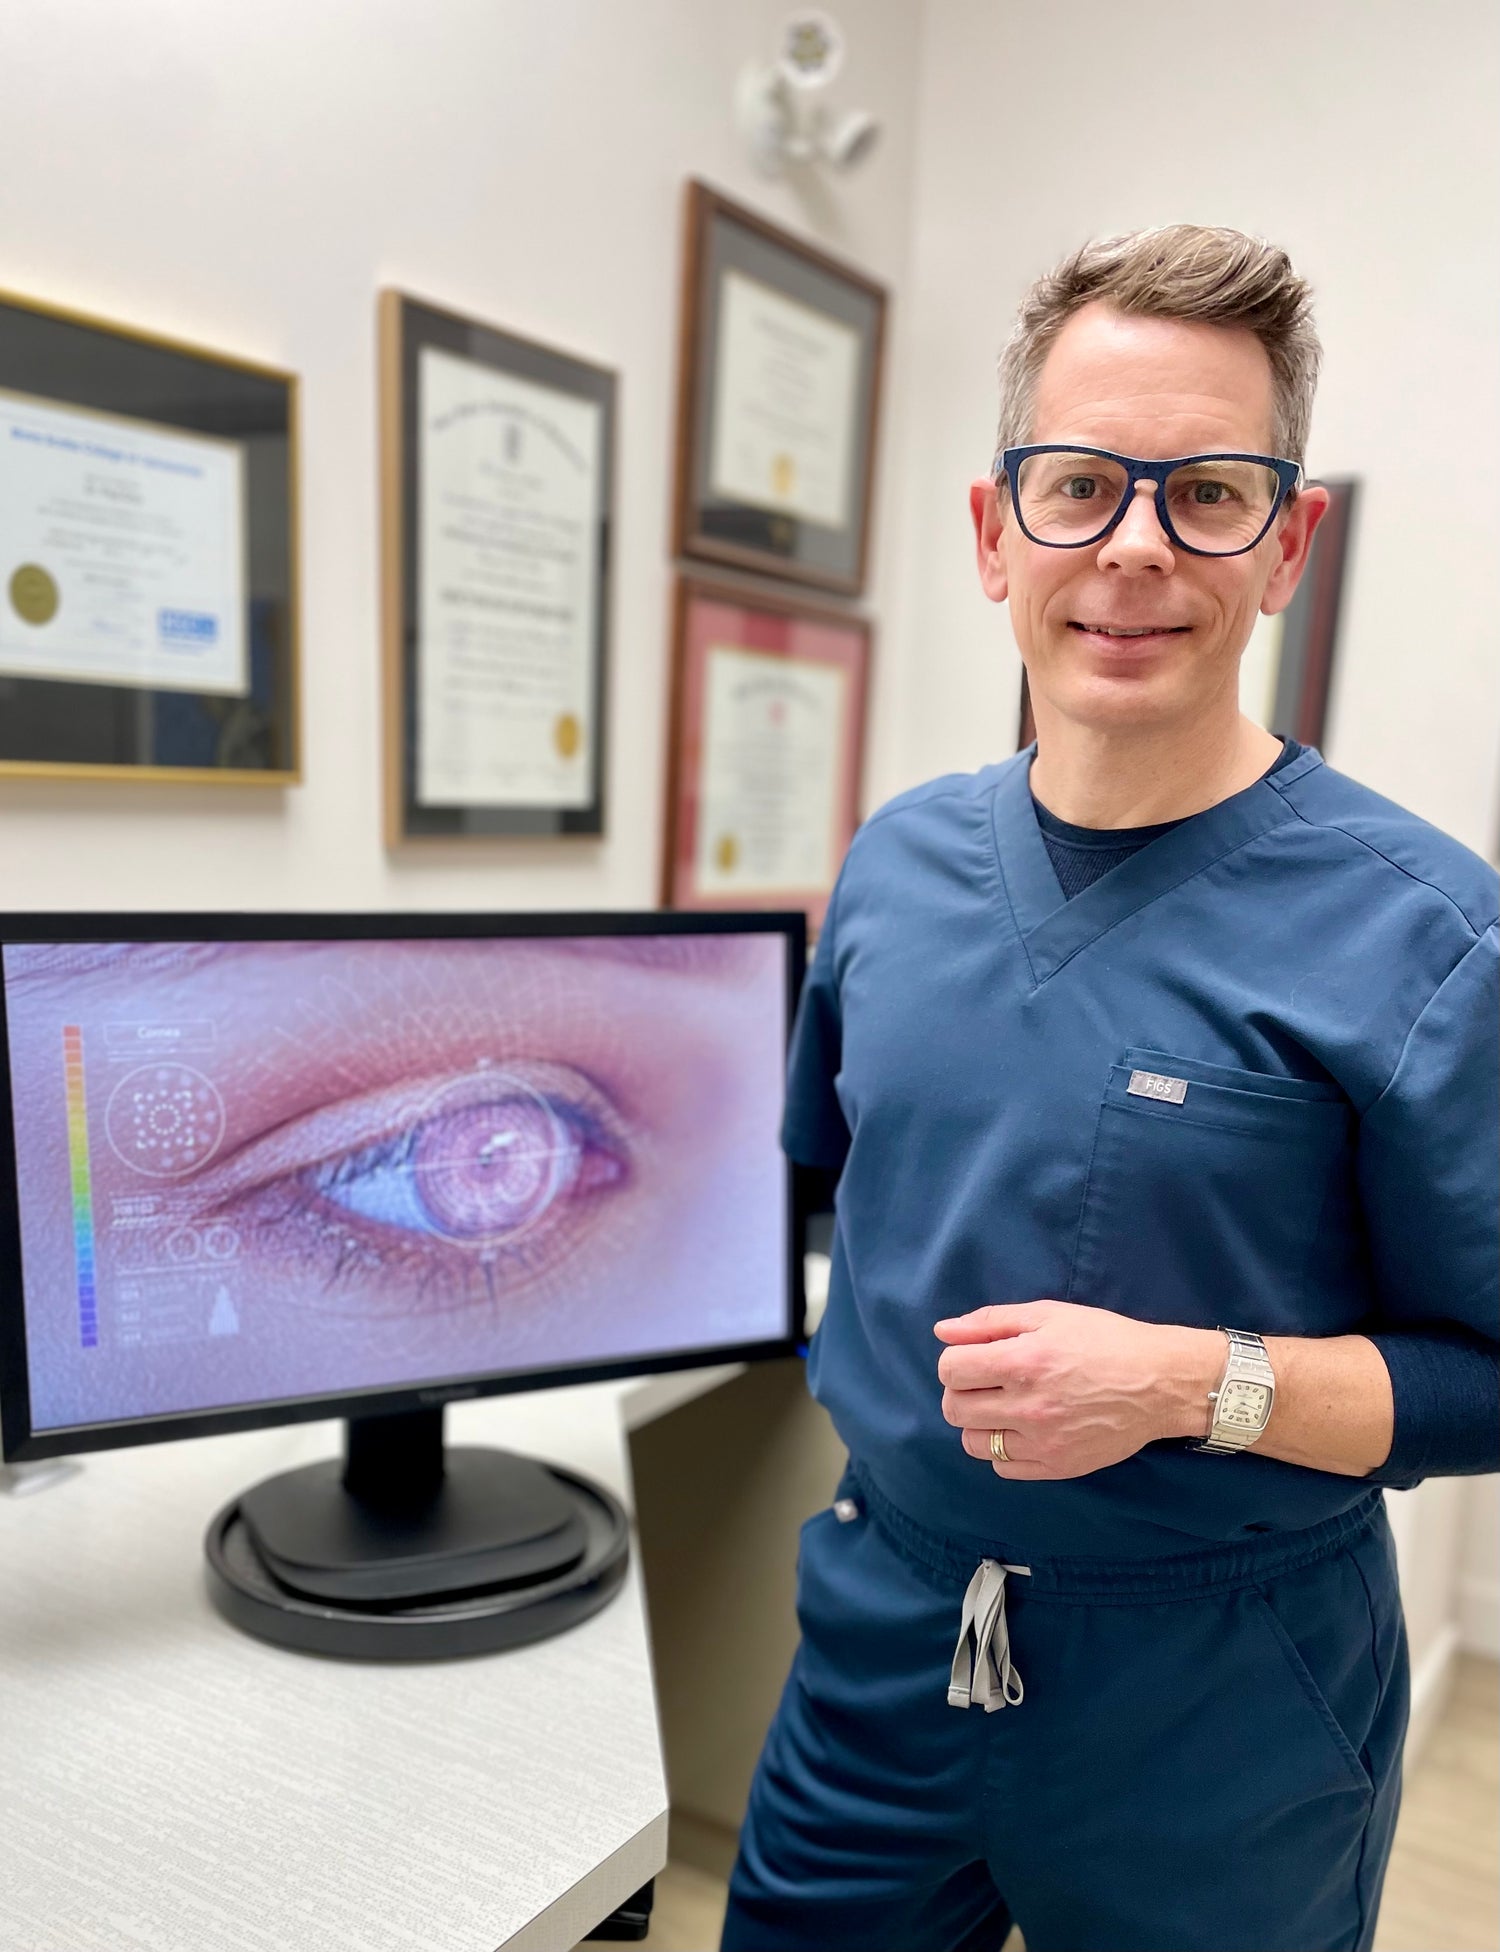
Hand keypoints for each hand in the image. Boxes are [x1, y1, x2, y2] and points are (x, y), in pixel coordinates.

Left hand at [934, 1300, 1219, 1479]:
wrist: (1159, 1383)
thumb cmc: (1105, 1340)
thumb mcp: (1049, 1314)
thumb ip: (990, 1321)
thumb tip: (943, 1330)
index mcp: (1023, 1363)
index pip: (951, 1370)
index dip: (955, 1361)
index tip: (973, 1358)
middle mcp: (1028, 1407)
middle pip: (954, 1409)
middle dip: (961, 1391)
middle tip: (984, 1382)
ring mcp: (1042, 1443)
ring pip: (973, 1443)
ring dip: (979, 1423)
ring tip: (1003, 1407)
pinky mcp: (1057, 1467)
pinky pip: (1003, 1468)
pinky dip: (1004, 1450)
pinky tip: (1022, 1429)